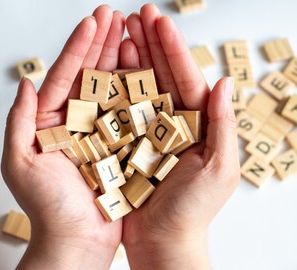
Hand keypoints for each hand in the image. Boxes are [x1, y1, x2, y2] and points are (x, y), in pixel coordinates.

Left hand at [1, 6, 124, 268]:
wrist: (77, 240)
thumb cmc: (48, 207)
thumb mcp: (21, 163)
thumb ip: (19, 122)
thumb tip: (23, 83)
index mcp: (52, 122)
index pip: (65, 75)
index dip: (79, 47)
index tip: (93, 21)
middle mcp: (78, 122)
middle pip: (90, 75)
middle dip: (102, 43)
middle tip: (115, 15)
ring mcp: (103, 131)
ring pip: (113, 89)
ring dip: (121, 59)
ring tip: (132, 31)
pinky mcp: (122, 144)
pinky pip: (130, 112)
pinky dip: (137, 90)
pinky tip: (145, 68)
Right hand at [119, 4, 239, 268]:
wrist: (162, 240)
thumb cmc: (192, 211)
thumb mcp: (219, 168)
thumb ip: (222, 125)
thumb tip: (223, 83)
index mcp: (197, 124)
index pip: (186, 78)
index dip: (173, 49)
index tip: (158, 22)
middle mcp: (173, 122)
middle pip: (162, 75)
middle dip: (150, 44)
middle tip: (136, 15)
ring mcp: (149, 130)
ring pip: (140, 87)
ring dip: (131, 59)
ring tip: (121, 32)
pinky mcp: (128, 142)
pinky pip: (122, 110)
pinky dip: (116, 88)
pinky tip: (109, 67)